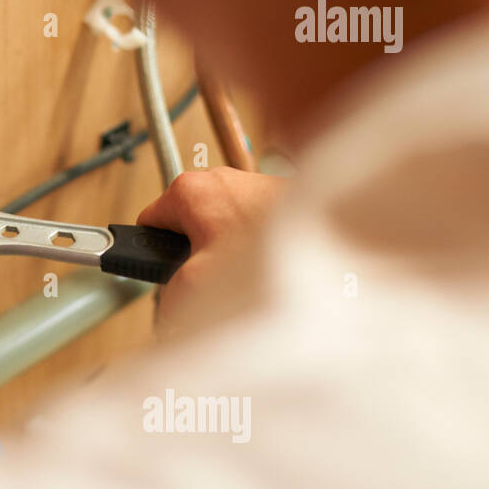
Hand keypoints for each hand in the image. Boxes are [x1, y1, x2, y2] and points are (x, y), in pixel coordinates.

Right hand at [136, 167, 287, 322]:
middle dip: (198, 259)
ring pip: (223, 229)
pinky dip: (260, 248)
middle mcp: (220, 178)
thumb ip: (169, 299)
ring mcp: (252, 184)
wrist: (339, 242)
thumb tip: (172, 310)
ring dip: (231, 255)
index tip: (168, 276)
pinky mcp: (282, 196)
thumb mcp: (196, 285)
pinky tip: (273, 267)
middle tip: (213, 285)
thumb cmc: (270, 250)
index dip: (155, 258)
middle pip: (188, 229)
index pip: (149, 226)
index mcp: (188, 189)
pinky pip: (255, 227)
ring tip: (248, 278)